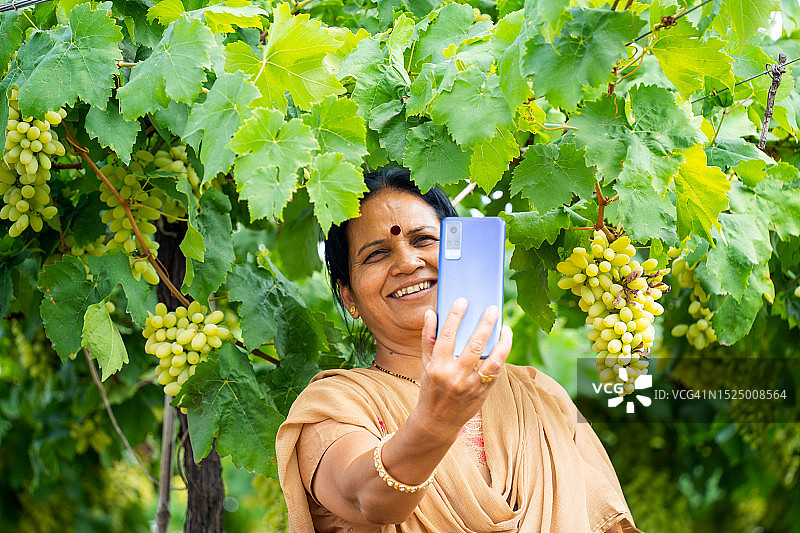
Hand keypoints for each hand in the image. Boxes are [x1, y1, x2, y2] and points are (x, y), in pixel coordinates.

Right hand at [414, 298, 512, 436]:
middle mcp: (454, 376)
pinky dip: (502, 356)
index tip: (463, 301)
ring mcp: (470, 386)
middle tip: (492, 309)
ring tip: (505, 327)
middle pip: (473, 345)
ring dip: (501, 342)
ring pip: (491, 360)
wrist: (437, 421)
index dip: (455, 316)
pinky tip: (504, 343)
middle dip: (485, 324)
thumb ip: (428, 338)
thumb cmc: (431, 387)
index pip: (447, 335)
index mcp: (437, 366)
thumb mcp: (425, 364)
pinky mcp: (483, 393)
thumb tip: (431, 313)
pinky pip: (496, 372)